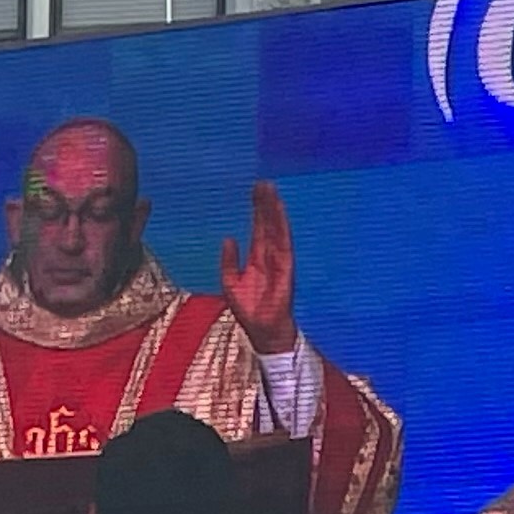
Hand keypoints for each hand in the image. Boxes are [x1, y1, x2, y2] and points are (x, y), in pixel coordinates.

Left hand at [217, 181, 297, 357]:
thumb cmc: (250, 310)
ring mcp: (279, 260)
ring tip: (271, 191)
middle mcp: (269, 255)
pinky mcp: (286, 268)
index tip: (255, 189)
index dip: (257, 209)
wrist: (263, 331)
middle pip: (268, 224)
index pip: (258, 227)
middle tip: (263, 182)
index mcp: (256, 257)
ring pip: (277, 229)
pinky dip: (282, 228)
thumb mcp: (230, 283)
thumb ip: (228, 262)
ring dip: (275, 210)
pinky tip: (279, 214)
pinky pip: (284, 244)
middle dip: (266, 203)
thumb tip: (227, 239)